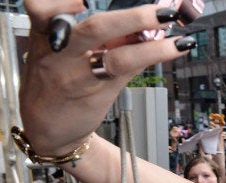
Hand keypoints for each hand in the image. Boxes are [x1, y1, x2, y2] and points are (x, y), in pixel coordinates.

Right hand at [19, 3, 194, 155]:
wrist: (49, 127)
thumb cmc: (57, 80)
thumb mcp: (68, 50)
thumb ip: (104, 33)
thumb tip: (146, 19)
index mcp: (46, 32)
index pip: (44, 9)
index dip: (61, 3)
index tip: (82, 1)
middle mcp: (59, 52)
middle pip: (95, 30)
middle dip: (134, 18)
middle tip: (163, 13)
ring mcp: (78, 76)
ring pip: (118, 58)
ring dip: (154, 48)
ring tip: (180, 42)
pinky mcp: (96, 95)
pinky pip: (127, 74)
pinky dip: (152, 57)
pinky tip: (174, 50)